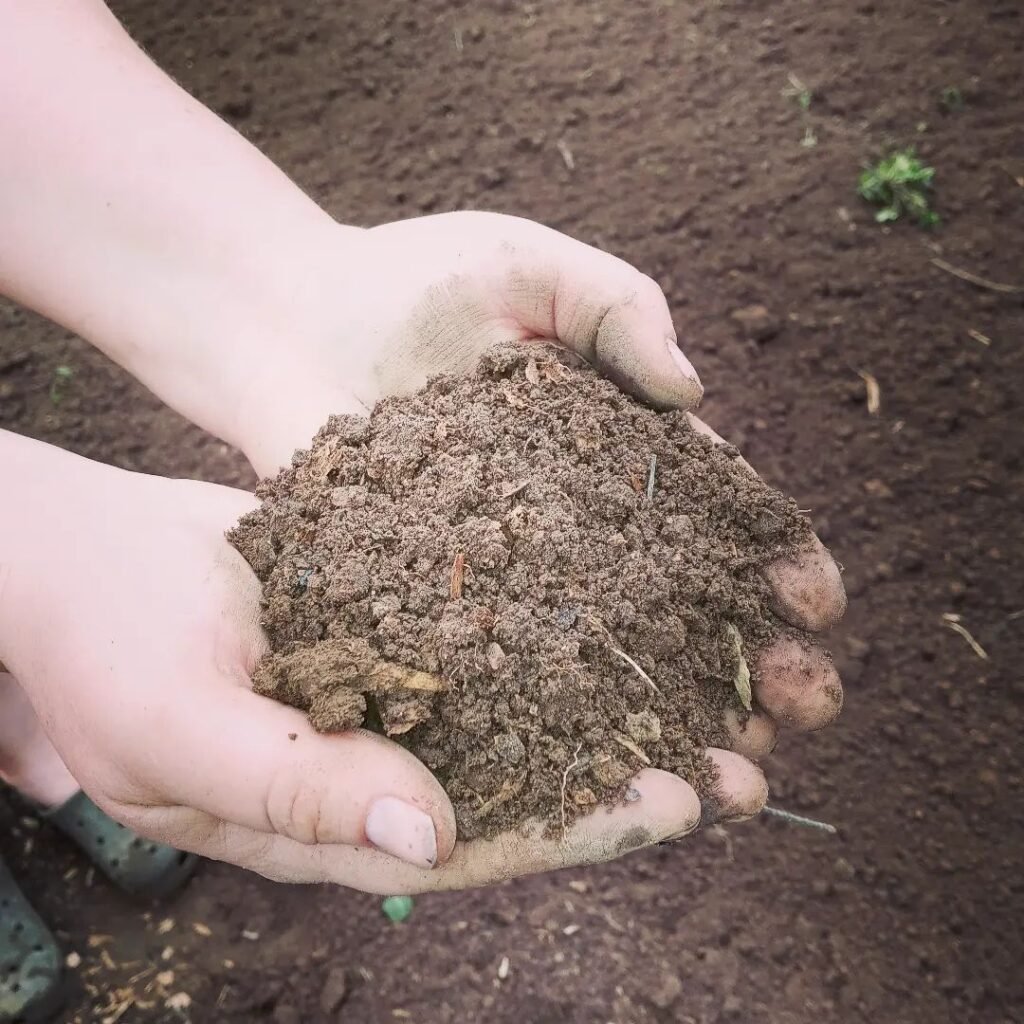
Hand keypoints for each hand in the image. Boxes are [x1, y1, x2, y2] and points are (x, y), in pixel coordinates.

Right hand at [0, 433, 771, 892]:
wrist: (80, 556)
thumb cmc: (100, 646)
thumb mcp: (177, 729)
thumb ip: (295, 786)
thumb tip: (428, 833)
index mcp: (332, 821)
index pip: (478, 845)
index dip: (579, 829)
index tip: (680, 801)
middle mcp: (378, 763)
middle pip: (525, 784)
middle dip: (634, 775)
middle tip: (746, 758)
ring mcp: (390, 691)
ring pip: (524, 708)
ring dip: (619, 698)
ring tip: (722, 682)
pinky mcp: (395, 623)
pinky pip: (491, 630)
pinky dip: (561, 622)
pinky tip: (630, 597)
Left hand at [236, 210, 846, 748]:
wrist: (284, 316)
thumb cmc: (409, 278)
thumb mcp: (532, 266)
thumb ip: (620, 309)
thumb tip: (693, 392)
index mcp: (608, 437)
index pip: (708, 503)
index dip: (767, 550)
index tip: (817, 594)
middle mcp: (566, 512)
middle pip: (675, 590)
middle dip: (747, 646)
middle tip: (810, 699)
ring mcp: (501, 557)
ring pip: (604, 640)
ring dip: (675, 701)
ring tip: (742, 751)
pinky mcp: (429, 590)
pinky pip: (502, 653)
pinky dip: (557, 703)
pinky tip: (608, 751)